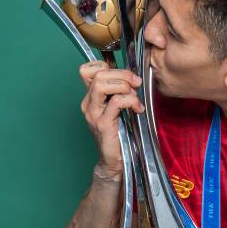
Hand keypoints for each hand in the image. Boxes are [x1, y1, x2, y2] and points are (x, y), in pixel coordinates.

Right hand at [78, 60, 143, 175]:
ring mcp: (93, 114)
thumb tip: (133, 77)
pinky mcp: (103, 124)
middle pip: (99, 73)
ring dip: (124, 85)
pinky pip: (117, 102)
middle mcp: (88, 104)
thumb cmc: (120, 134)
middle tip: (136, 84)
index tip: (125, 77)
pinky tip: (138, 110)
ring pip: (102, 84)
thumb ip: (119, 93)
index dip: (108, 66)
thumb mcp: (118, 109)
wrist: (115, 161)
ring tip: (135, 96)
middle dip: (122, 74)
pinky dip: (131, 101)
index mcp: (91, 98)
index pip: (88, 69)